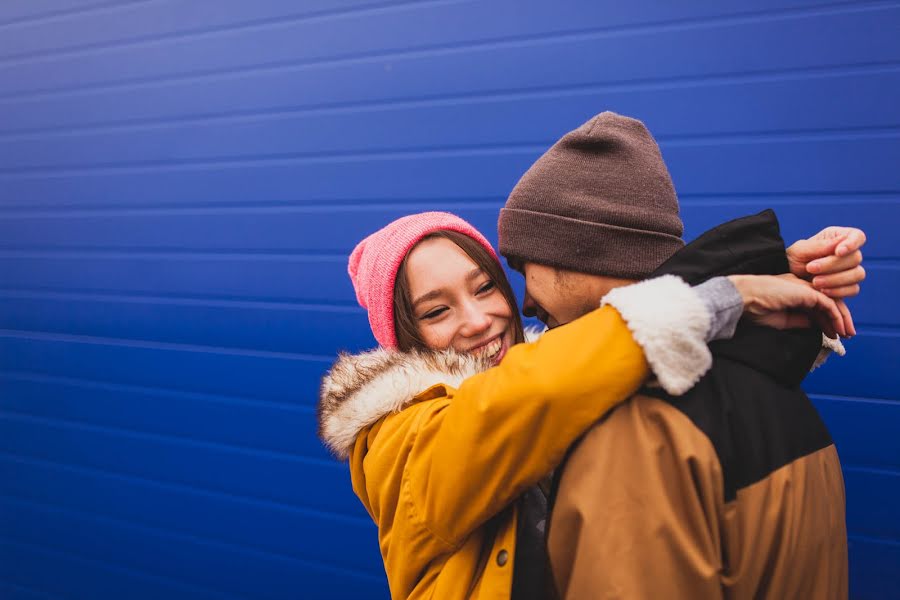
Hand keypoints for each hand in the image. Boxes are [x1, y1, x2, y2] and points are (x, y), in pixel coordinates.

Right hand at [727, 274, 851, 338]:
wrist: (744, 298)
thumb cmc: (755, 309)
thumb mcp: (780, 320)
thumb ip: (799, 320)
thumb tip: (815, 324)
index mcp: (793, 291)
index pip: (817, 305)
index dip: (827, 320)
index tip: (833, 335)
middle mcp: (801, 286)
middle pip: (828, 302)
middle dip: (839, 319)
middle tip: (847, 335)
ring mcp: (804, 287)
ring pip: (831, 302)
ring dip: (841, 319)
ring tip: (846, 334)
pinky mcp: (807, 291)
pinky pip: (828, 304)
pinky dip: (835, 316)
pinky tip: (839, 328)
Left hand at [786, 226, 864, 336]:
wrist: (787, 279)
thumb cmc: (792, 260)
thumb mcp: (800, 251)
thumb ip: (819, 246)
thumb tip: (840, 243)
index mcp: (838, 238)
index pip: (857, 236)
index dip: (852, 243)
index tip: (838, 252)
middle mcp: (848, 254)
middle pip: (856, 258)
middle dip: (833, 265)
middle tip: (810, 268)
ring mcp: (850, 271)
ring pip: (857, 274)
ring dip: (836, 279)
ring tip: (815, 282)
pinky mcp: (848, 287)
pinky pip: (853, 289)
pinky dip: (839, 291)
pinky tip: (823, 292)